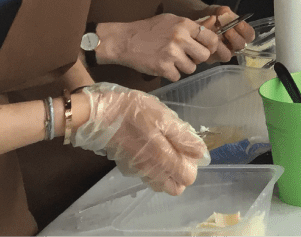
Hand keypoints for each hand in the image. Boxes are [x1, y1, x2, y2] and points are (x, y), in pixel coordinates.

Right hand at [71, 83, 208, 194]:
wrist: (100, 115)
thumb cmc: (134, 112)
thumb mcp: (163, 117)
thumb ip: (182, 137)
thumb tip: (200, 152)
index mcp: (162, 159)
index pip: (187, 178)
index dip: (193, 163)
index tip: (190, 148)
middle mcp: (151, 172)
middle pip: (175, 187)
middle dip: (182, 172)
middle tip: (179, 150)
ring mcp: (138, 172)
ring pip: (161, 183)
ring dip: (168, 172)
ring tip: (166, 148)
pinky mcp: (128, 168)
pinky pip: (148, 176)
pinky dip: (155, 168)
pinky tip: (151, 148)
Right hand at [97, 14, 219, 80]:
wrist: (124, 40)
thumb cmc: (148, 29)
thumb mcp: (170, 20)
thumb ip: (190, 25)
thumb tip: (212, 25)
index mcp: (184, 24)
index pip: (211, 38)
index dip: (211, 46)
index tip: (206, 49)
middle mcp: (180, 38)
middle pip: (204, 56)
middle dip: (197, 58)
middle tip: (187, 56)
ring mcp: (172, 54)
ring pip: (191, 68)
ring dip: (183, 67)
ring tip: (171, 60)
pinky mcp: (163, 68)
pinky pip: (177, 76)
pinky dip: (170, 74)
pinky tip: (162, 65)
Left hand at [198, 7, 254, 61]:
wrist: (197, 20)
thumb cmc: (213, 16)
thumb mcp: (217, 11)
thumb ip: (222, 11)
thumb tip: (225, 12)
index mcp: (240, 34)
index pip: (249, 35)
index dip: (246, 30)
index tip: (238, 23)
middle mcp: (233, 46)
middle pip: (240, 46)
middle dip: (235, 38)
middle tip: (228, 30)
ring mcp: (222, 53)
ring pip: (227, 55)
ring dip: (222, 46)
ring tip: (216, 36)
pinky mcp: (210, 58)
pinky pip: (211, 56)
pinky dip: (208, 47)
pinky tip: (205, 39)